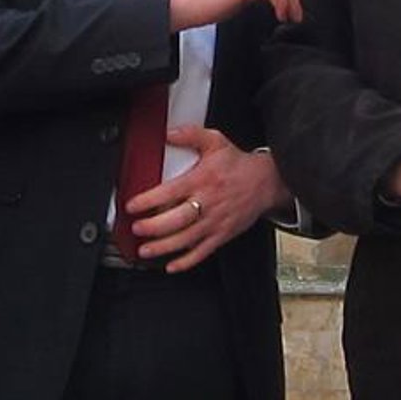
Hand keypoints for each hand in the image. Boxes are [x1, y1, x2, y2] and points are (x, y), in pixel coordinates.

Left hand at [126, 127, 285, 267]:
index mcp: (202, 180)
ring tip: (145, 250)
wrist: (267, 182)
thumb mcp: (215, 142)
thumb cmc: (238, 165)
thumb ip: (191, 135)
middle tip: (136, 228)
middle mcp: (208, 203)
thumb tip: (168, 133)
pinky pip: (203, 252)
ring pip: (186, 239)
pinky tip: (172, 265)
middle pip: (176, 220)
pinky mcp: (223, 235)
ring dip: (163, 247)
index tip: (133, 205)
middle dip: (152, 227)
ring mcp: (215, 222)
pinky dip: (187, 262)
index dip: (148, 201)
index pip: (170, 193)